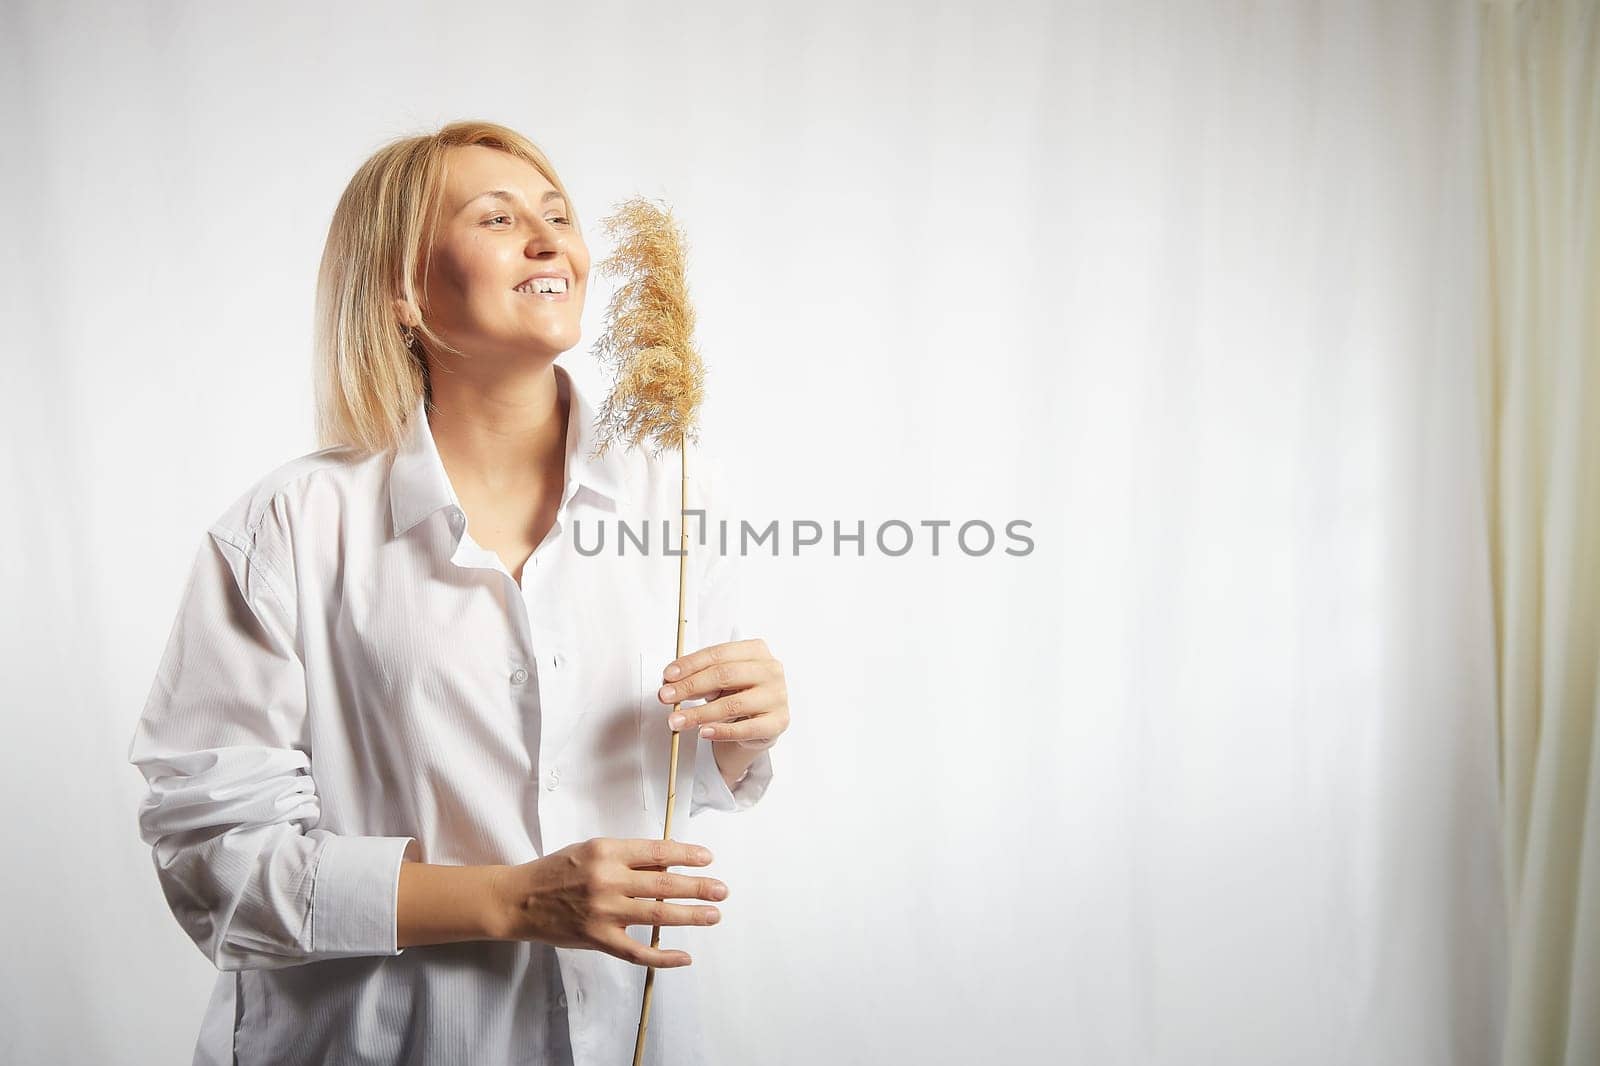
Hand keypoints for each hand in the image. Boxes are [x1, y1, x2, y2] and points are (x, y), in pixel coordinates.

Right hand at [489, 838, 728, 967]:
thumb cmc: (558, 870)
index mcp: (607, 851)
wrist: (520, 899)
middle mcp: (607, 880)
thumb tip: (669, 864)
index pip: (657, 851)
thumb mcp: (592, 850)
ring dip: (690, 916)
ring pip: (657, 915)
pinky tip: (684, 956)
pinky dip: (663, 956)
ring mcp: (603, 912)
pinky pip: (637, 952)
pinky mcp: (598, 938)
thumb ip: (628, 858)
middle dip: (698, 887)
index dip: (686, 855)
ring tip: (713, 915)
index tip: (708, 858)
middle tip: (722, 890)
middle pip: (664, 884)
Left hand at [658, 638, 789, 750]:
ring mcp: (777, 696)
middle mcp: (770, 670)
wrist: (762, 719)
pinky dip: (721, 731)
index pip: (719, 654)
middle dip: (691, 686)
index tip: (668, 676)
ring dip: (699, 713)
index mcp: (756, 650)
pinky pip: (746, 729)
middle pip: (725, 675)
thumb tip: (672, 683)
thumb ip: (701, 676)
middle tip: (666, 697)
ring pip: (732, 704)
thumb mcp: (722, 678)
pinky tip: (703, 732)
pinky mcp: (778, 722)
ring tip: (677, 720)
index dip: (690, 664)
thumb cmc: (740, 691)